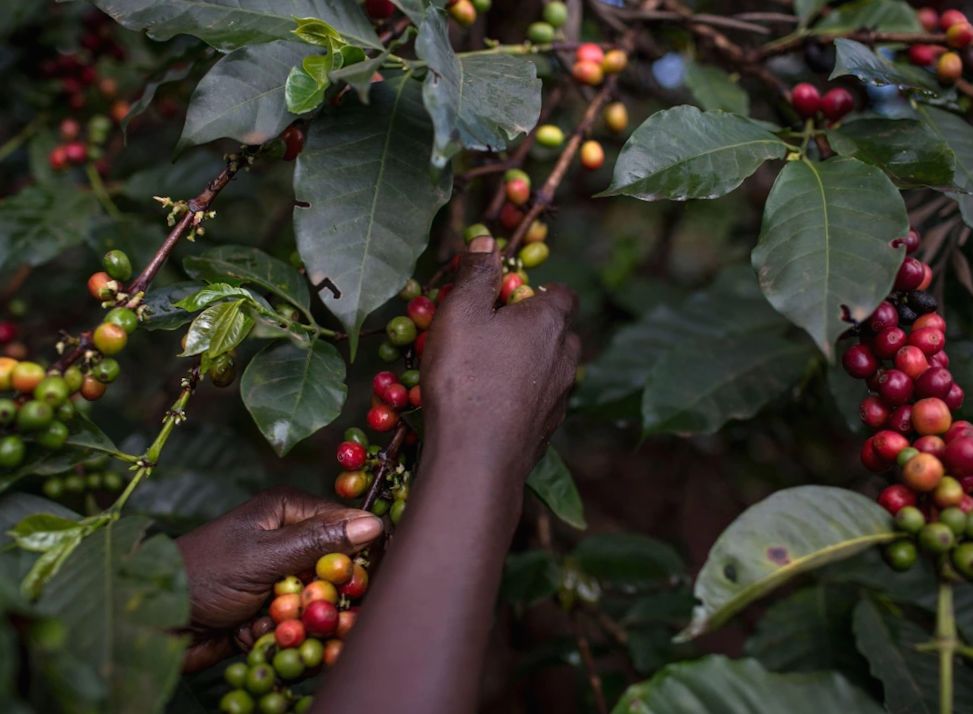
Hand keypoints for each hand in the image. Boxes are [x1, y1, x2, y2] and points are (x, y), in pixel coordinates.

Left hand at [176, 486, 382, 670]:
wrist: (151, 622)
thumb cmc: (203, 574)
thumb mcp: (264, 555)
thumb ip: (319, 542)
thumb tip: (374, 523)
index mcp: (286, 512)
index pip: (345, 525)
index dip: (359, 551)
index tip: (363, 577)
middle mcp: (287, 541)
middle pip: (336, 568)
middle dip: (327, 595)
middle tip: (310, 608)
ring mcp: (279, 578)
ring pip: (319, 601)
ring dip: (302, 620)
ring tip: (270, 623)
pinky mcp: (269, 611)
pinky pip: (297, 625)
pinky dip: (283, 636)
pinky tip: (255, 635)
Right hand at [422, 236, 580, 481]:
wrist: (476, 456)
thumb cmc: (466, 375)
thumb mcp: (461, 313)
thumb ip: (476, 275)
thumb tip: (488, 241)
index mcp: (549, 322)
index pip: (563, 294)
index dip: (540, 290)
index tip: (510, 294)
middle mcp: (565, 358)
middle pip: (560, 332)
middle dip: (535, 327)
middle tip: (495, 331)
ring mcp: (559, 398)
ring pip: (552, 369)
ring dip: (530, 363)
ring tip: (490, 368)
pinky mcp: (547, 430)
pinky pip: (539, 401)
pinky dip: (522, 396)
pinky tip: (492, 404)